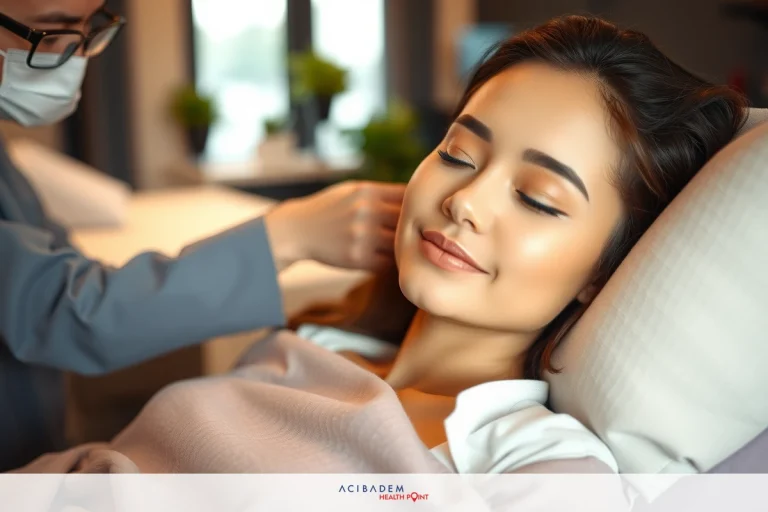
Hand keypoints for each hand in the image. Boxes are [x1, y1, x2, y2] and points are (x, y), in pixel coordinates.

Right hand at [264, 181, 405, 271]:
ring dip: (405, 245)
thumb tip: (415, 196)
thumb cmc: (330, 209)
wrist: (297, 231)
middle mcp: (366, 211)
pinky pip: (388, 262)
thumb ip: (380, 193)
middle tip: (419, 232)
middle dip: (415, 225)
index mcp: (367, 191)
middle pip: (407, 218)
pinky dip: (392, 261)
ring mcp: (362, 236)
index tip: (418, 210)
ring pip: (400, 242)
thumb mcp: (351, 191)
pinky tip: (391, 258)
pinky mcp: (357, 258)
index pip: (406, 194)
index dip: (416, 203)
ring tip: (408, 247)